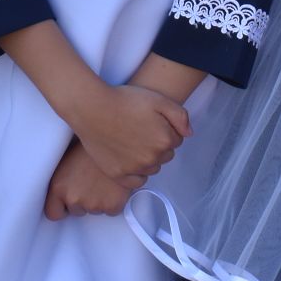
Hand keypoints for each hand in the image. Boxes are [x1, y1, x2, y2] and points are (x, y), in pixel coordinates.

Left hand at [44, 139, 136, 219]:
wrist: (115, 136)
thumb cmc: (90, 145)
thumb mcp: (67, 159)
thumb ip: (63, 181)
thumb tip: (63, 192)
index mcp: (58, 186)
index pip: (53, 213)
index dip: (62, 207)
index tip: (68, 202)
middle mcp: (73, 198)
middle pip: (77, 211)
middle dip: (84, 201)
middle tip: (91, 181)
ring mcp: (93, 204)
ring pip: (96, 210)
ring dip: (99, 200)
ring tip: (103, 179)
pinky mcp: (112, 205)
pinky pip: (112, 210)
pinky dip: (114, 201)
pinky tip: (113, 185)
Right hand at [67, 82, 189, 181]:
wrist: (92, 108)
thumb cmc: (124, 101)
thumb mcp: (158, 99)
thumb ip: (180, 116)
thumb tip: (188, 133)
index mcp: (164, 140)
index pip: (176, 140)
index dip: (165, 129)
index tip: (152, 121)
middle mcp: (152, 158)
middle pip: (165, 155)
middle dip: (158, 144)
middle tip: (141, 130)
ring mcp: (134, 168)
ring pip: (152, 168)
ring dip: (148, 158)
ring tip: (133, 141)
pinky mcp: (118, 174)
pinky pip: (137, 181)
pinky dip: (137, 173)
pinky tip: (129, 159)